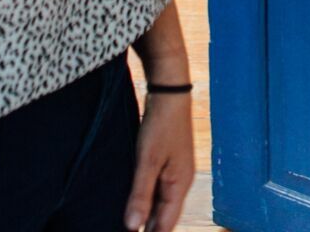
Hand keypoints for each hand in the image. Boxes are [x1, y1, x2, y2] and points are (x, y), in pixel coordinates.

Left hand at [124, 91, 193, 231]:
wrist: (169, 92)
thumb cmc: (160, 125)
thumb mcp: (147, 161)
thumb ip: (140, 195)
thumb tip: (133, 227)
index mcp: (180, 185)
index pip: (166, 224)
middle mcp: (181, 182)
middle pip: (165, 216)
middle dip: (149, 228)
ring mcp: (176, 171)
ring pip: (162, 203)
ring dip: (147, 214)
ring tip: (128, 225)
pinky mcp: (168, 162)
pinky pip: (158, 189)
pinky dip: (147, 199)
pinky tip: (135, 201)